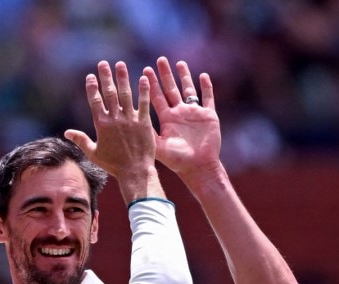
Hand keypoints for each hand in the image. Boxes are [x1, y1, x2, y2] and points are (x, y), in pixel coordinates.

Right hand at [64, 61, 158, 202]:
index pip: (95, 101)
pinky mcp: (144, 122)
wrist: (134, 172)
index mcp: (102, 125)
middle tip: (103, 63)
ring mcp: (130, 120)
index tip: (91, 76)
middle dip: (106, 77)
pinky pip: (144, 103)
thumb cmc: (113, 165)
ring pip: (126, 94)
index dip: (92, 87)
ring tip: (120, 65)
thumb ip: (81, 140)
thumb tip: (67, 132)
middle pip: (109, 93)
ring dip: (122, 78)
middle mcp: (115, 119)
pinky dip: (143, 90)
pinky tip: (143, 78)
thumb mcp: (94, 153)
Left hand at [144, 57, 220, 179]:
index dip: (151, 84)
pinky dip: (206, 87)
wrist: (198, 168)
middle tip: (159, 60)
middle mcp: (179, 113)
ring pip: (188, 90)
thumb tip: (128, 124)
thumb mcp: (158, 146)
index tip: (144, 70)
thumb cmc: (177, 161)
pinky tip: (203, 75)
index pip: (156, 98)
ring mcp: (194, 113)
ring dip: (184, 76)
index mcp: (166, 119)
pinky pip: (208, 98)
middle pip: (171, 89)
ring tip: (178, 62)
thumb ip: (146, 133)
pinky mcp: (209, 115)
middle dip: (165, 75)